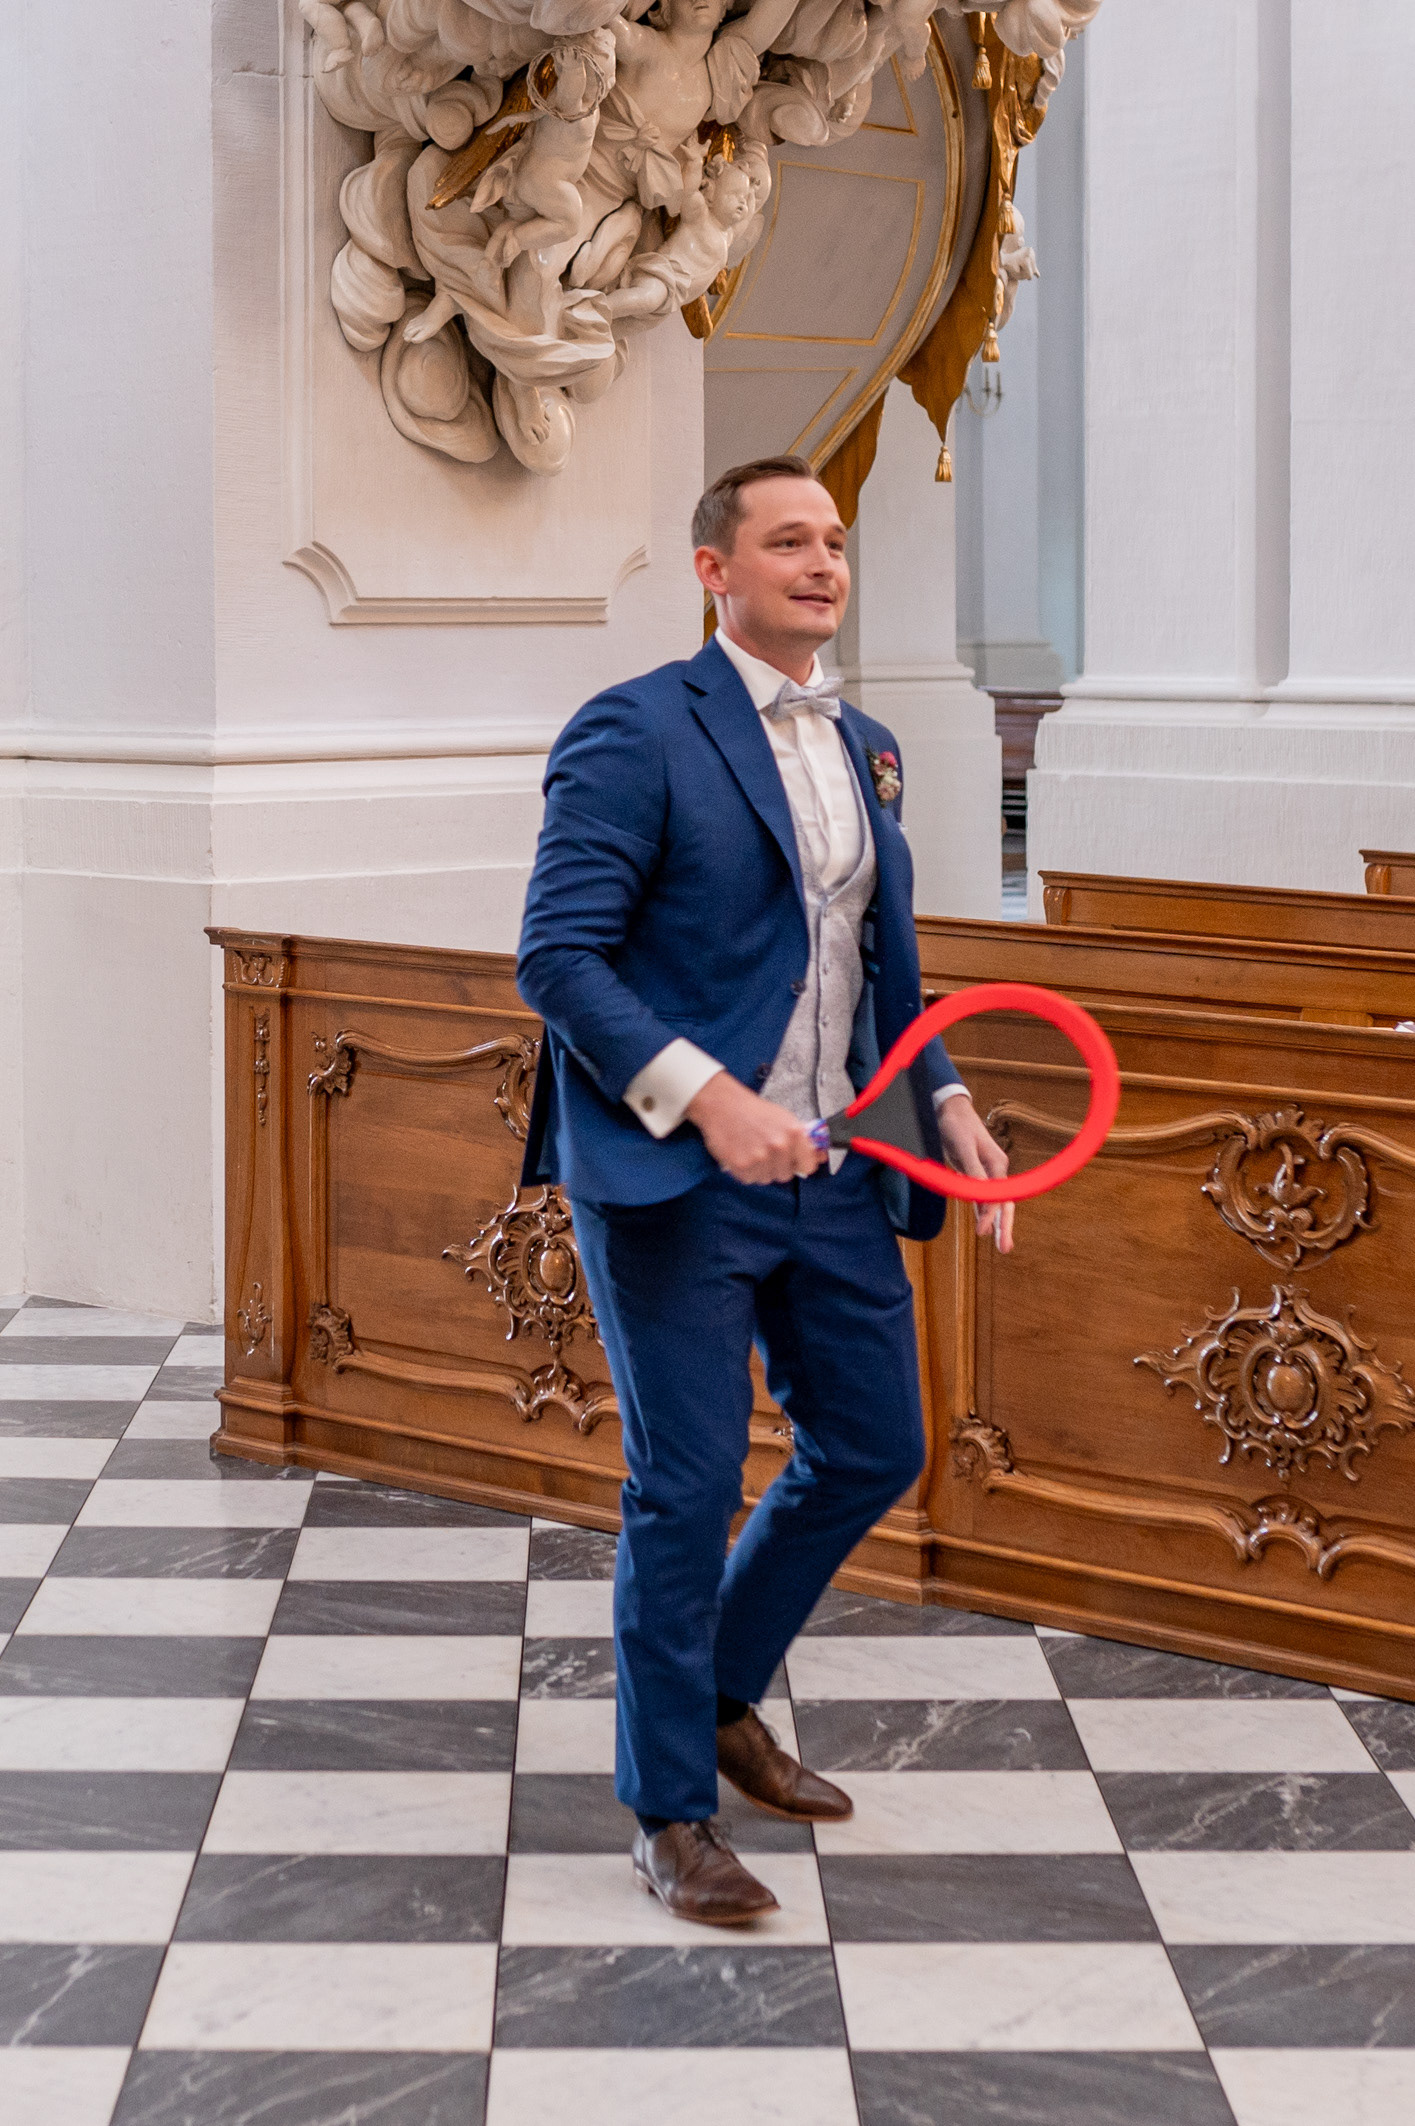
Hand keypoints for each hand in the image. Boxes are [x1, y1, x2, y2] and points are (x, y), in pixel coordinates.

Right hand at [686, 1071, 823, 1184]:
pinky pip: (750, 1180)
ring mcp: (760, 1157)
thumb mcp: (784, 1119)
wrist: (723, 1105)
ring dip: (761, 1170)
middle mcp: (779, 1146)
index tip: (795, 1162)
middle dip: (778, 1166)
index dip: (800, 1164)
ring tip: (752, 1151)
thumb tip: (820, 1156)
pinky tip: (742, 1154)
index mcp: (794, 1133)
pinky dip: (746, 1171)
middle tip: (766, 1151)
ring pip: (767, 1179)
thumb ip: (803, 1140)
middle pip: (786, 1175)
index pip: (808, 1165)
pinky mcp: (742, 1165)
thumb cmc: (754, 1111)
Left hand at [937, 1092, 1013, 1252]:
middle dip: (1004, 1226)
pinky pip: (981, 1197)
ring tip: (1002, 1245)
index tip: (983, 1232)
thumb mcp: (963, 1147)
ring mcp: (985, 1172)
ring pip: (993, 1203)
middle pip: (1002, 1203)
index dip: (991, 1215)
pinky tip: (985, 1225)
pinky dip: (984, 1212)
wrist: (948, 1108)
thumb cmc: (956, 1125)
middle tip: (1005, 1249)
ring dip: (996, 1223)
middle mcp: (995, 1170)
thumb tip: (983, 1194)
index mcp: (997, 1164)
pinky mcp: (974, 1173)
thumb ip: (974, 1171)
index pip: (998, 1196)